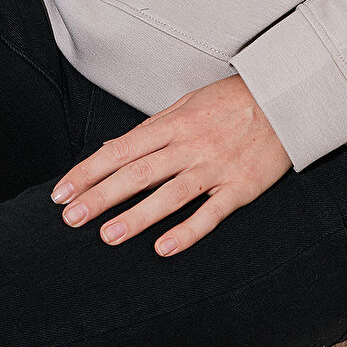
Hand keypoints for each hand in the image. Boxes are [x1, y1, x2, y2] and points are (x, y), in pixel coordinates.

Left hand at [49, 73, 292, 256]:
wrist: (283, 98)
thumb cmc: (230, 101)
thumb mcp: (187, 103)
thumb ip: (153, 127)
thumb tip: (114, 148)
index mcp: (173, 123)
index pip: (121, 149)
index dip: (89, 170)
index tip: (62, 191)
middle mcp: (190, 145)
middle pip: (138, 172)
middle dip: (101, 195)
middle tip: (71, 217)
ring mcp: (215, 167)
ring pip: (170, 194)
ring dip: (137, 216)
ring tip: (107, 236)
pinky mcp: (240, 188)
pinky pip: (211, 213)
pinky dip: (188, 231)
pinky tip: (164, 248)